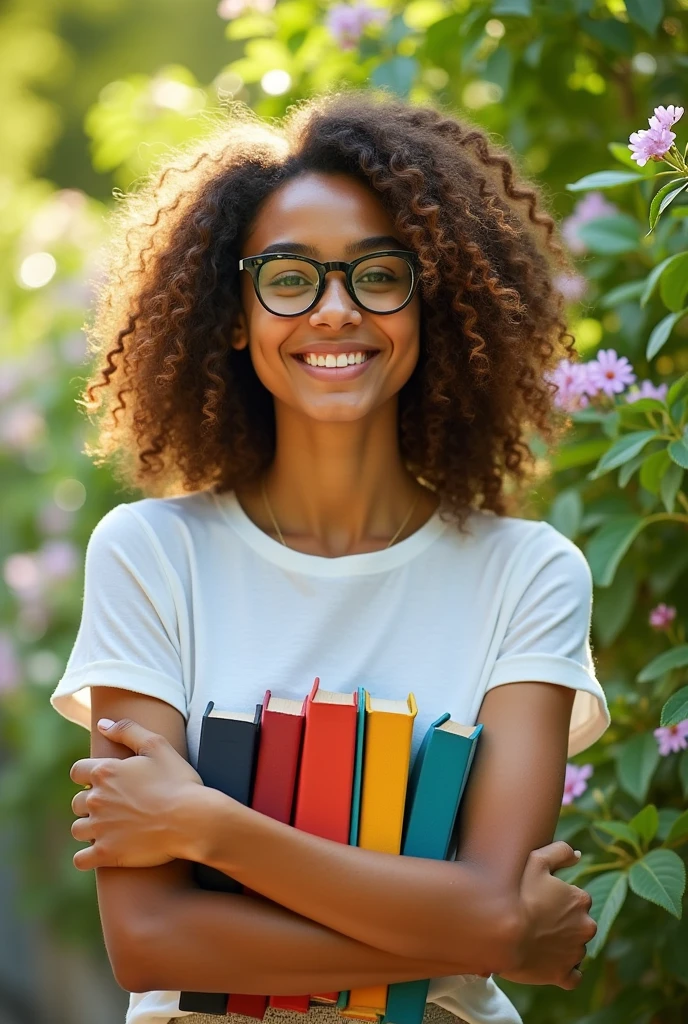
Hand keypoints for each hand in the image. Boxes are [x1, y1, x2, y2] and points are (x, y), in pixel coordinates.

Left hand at [69, 717, 203, 870]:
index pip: (77, 772)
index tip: (104, 783)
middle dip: (91, 803)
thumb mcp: (157, 745)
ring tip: (111, 829)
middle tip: (114, 807)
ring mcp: (99, 828)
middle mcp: (96, 799)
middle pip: (77, 802)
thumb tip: (102, 724)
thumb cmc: (178, 781)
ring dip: (90, 829)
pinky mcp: (106, 853)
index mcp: (105, 771)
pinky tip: (101, 852)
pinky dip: (87, 857)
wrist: (193, 820)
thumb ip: (127, 730)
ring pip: (78, 829)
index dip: (89, 776)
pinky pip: (81, 859)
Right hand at [498, 841, 595, 989]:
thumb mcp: (536, 860)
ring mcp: (576, 953)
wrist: (502, 932)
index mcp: (581, 899)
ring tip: (535, 941)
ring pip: (574, 948)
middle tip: (537, 921)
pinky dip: (563, 971)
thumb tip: (579, 855)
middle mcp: (586, 927)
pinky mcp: (565, 975)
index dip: (558, 899)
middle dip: (563, 924)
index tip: (540, 901)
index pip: (577, 899)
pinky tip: (547, 963)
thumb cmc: (517, 893)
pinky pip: (572, 976)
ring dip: (560, 946)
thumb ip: (561, 852)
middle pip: (578, 924)